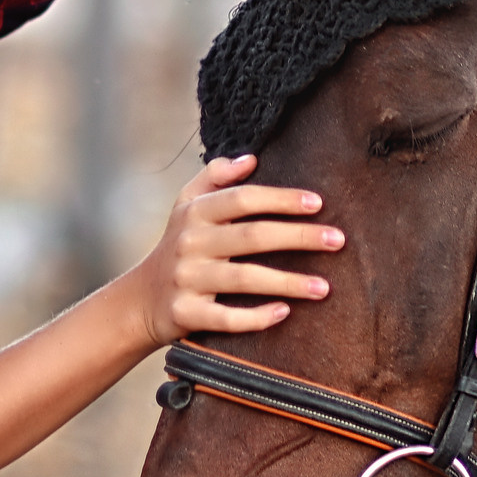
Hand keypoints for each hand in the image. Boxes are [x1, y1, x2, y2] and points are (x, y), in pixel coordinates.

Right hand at [126, 153, 343, 347]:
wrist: (139, 300)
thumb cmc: (177, 247)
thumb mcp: (185, 206)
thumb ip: (215, 177)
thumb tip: (252, 159)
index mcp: (194, 213)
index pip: (243, 199)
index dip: (281, 199)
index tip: (318, 203)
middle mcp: (190, 243)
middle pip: (251, 236)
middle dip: (298, 237)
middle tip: (338, 240)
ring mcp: (187, 280)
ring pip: (244, 279)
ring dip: (288, 282)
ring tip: (325, 287)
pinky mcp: (186, 314)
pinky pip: (226, 317)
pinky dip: (256, 317)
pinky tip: (284, 313)